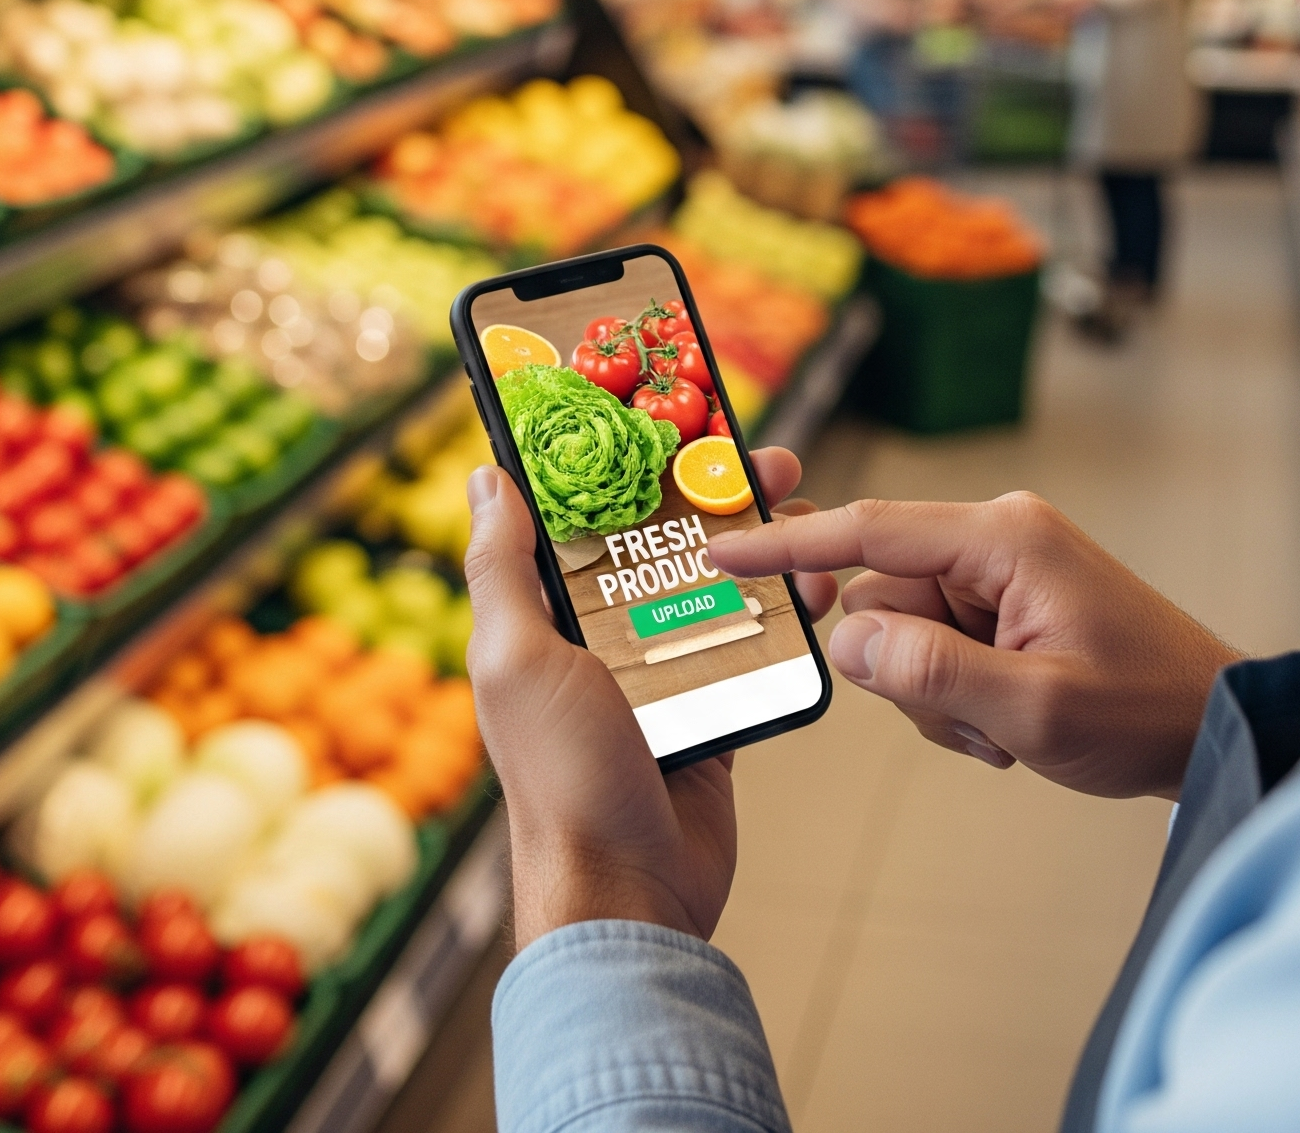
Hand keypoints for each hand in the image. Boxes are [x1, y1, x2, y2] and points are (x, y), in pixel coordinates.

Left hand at [462, 446, 830, 947]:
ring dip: (759, 538)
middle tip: (763, 454)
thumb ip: (502, 569)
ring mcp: (659, 668)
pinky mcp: (709, 704)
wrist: (630, 893)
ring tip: (802, 505)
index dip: (620, 457)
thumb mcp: (517, 660)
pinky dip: (781, 606)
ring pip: (714, 578)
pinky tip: (813, 579)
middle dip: (710, 486)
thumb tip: (486, 476)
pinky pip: (749, 638)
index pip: (581, 510)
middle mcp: (600, 632)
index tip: (665, 406)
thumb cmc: (562, 779)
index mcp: (546, 613)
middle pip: (661, 534)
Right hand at [708, 493, 1233, 800]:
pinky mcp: (1005, 603)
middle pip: (882, 595)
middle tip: (969, 717)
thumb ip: (928, 672)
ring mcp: (1000, 571)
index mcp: (1002, 537)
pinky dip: (956, 695)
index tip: (722, 547)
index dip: (789, 542)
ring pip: (902, 631)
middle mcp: (995, 537)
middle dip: (904, 670)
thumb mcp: (1032, 708)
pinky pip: (935, 646)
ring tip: (1005, 728)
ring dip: (935, 695)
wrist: (1214, 725)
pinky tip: (1009, 724)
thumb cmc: (1145, 711)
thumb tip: (844, 639)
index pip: (868, 531)